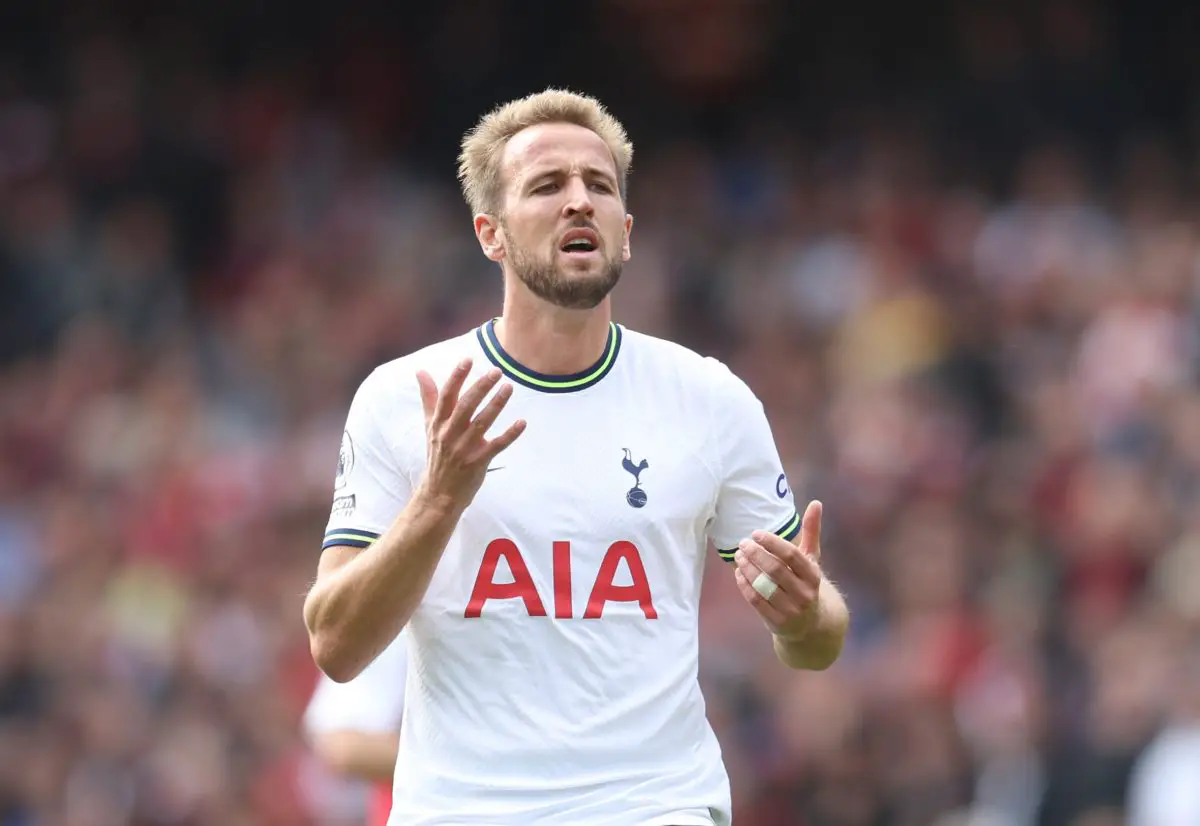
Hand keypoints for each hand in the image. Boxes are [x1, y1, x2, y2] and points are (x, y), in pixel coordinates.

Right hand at [415, 358, 525, 509]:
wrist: (439, 493)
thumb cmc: (437, 456)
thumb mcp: (430, 427)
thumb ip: (429, 398)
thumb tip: (421, 371)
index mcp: (438, 424)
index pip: (446, 396)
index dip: (456, 377)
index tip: (468, 360)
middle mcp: (449, 434)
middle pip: (465, 406)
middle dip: (480, 387)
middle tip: (496, 371)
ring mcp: (464, 449)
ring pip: (481, 423)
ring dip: (496, 404)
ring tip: (509, 387)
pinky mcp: (478, 462)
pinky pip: (496, 446)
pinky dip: (510, 434)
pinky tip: (522, 422)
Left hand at [733, 500, 823, 639]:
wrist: (811, 623)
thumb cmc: (806, 582)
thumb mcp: (811, 559)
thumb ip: (812, 531)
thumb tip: (816, 503)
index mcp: (813, 575)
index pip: (792, 556)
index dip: (772, 543)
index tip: (756, 533)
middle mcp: (804, 594)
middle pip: (776, 570)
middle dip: (756, 554)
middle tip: (743, 543)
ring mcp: (791, 610)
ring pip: (764, 586)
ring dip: (747, 569)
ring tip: (738, 555)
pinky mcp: (777, 622)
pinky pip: (756, 601)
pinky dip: (744, 585)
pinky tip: (739, 572)